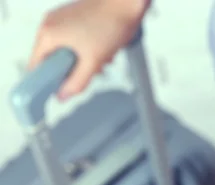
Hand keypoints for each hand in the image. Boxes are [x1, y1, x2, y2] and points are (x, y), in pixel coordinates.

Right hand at [28, 0, 148, 100]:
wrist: (127, 2)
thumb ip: (77, 82)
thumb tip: (62, 96)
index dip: (47, 81)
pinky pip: (75, 40)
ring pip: (67, 50)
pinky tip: (104, 49)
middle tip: (91, 70)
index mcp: (48, 33)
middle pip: (54, 59)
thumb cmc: (111, 24)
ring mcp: (61, 18)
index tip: (60, 89)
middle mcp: (50, 24)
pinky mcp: (74, 16)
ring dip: (84, 60)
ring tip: (102, 58)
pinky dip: (88, 49)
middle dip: (73, 69)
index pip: (36, 65)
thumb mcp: (93, 61)